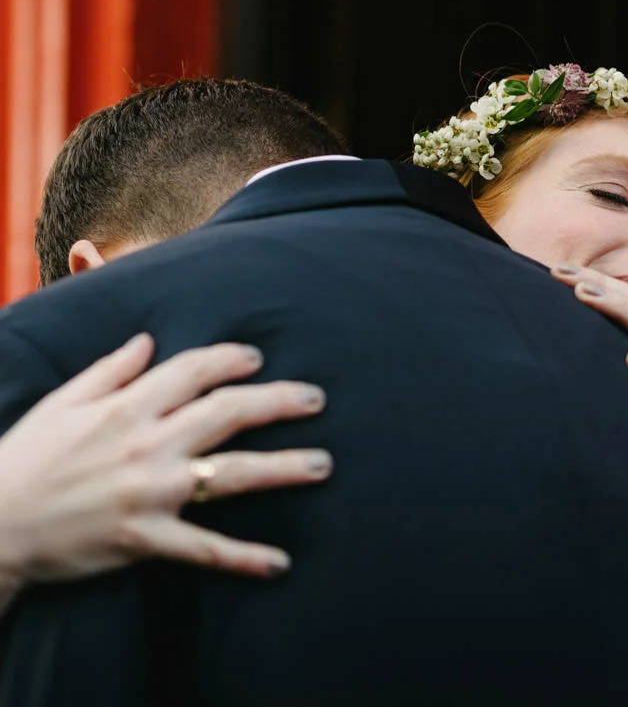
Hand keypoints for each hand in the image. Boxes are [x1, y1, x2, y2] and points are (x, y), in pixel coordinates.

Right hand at [0, 334, 330, 593]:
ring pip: (231, 475)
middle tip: (317, 399)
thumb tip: (150, 341)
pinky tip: (279, 562)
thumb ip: (110, 371)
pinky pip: (204, 547)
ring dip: (283, 469)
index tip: (257, 359)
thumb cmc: (23, 459)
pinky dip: (242, 557)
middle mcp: (146, 444)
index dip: (232, 360)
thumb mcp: (60, 403)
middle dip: (280, 402)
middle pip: (230, 413)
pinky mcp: (144, 538)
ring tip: (322, 464)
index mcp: (125, 406)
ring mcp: (149, 492)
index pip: (194, 370)